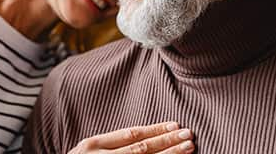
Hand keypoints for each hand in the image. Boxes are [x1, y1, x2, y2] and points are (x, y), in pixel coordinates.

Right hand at [68, 122, 193, 153]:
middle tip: (189, 134)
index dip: (155, 129)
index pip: (131, 134)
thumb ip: (110, 144)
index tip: (175, 124)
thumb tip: (141, 137)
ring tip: (188, 148)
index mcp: (94, 145)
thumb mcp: (86, 151)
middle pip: (142, 149)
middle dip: (167, 141)